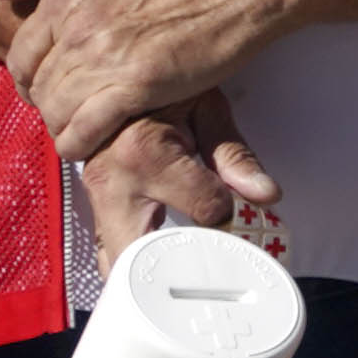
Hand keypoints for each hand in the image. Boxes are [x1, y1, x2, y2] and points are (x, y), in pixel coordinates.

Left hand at [0, 0, 306, 158]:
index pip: (21, 53)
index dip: (27, 79)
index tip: (43, 89)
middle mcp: (78, 27)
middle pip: (38, 86)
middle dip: (46, 106)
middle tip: (66, 114)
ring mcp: (106, 57)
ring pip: (57, 110)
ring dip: (62, 128)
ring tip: (79, 132)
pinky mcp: (138, 85)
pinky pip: (86, 128)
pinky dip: (79, 143)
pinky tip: (86, 147)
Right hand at [76, 94, 278, 260]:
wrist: (107, 78)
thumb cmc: (160, 92)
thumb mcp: (205, 110)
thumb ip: (235, 156)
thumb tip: (266, 195)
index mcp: (147, 154)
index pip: (207, 210)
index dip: (231, 213)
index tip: (241, 209)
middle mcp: (113, 180)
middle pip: (141, 256)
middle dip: (177, 275)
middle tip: (214, 276)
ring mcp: (95, 196)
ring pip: (114, 262)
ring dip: (149, 276)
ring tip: (188, 279)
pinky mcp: (91, 205)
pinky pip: (106, 249)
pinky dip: (132, 265)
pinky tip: (159, 270)